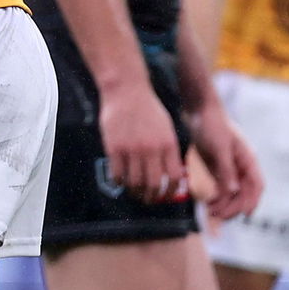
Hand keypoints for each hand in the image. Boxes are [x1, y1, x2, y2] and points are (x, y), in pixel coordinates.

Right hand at [97, 81, 186, 203]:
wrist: (127, 90)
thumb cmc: (148, 109)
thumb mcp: (167, 128)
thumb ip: (169, 151)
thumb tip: (172, 176)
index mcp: (168, 144)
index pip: (174, 178)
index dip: (171, 193)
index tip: (166, 197)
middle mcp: (152, 149)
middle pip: (153, 184)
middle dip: (151, 197)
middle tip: (148, 199)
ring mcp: (132, 149)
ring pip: (134, 182)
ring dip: (134, 191)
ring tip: (134, 192)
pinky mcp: (114, 147)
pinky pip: (117, 173)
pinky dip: (119, 181)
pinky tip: (120, 180)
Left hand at [187, 100, 262, 221]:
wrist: (197, 108)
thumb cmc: (212, 124)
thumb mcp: (219, 147)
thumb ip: (226, 170)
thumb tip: (234, 191)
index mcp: (247, 159)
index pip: (256, 185)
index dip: (253, 201)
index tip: (245, 214)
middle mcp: (240, 165)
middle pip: (243, 192)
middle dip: (233, 206)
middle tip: (219, 217)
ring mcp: (228, 166)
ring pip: (232, 191)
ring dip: (224, 204)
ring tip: (210, 212)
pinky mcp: (216, 165)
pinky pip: (220, 186)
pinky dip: (216, 196)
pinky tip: (207, 202)